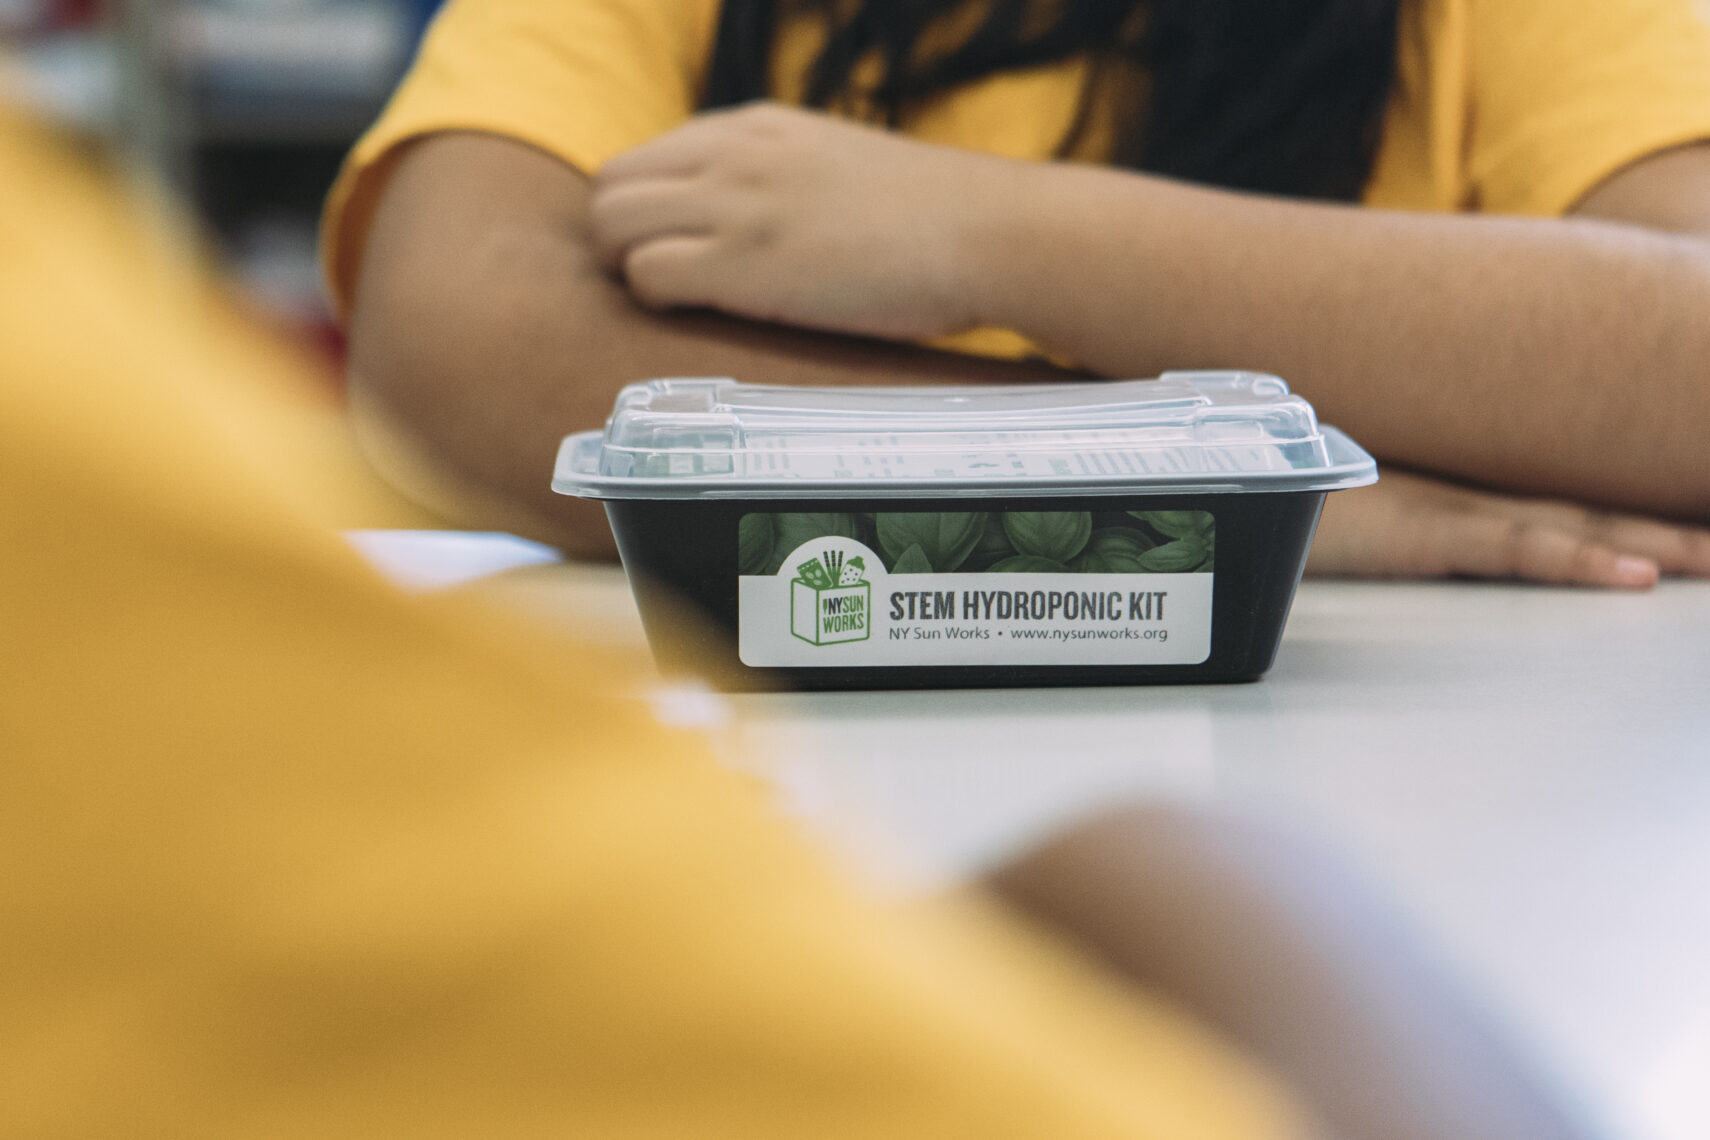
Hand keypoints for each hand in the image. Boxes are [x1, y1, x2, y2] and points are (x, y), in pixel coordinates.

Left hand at [589, 103, 1016, 339]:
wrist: (987, 232)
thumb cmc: (931, 217)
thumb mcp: (838, 163)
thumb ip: (783, 175)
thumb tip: (759, 221)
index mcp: (754, 126)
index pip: (646, 158)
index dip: (648, 215)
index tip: (676, 255)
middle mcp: (732, 154)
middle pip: (610, 187)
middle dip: (621, 242)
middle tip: (667, 288)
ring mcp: (734, 205)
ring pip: (612, 228)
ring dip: (630, 272)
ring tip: (686, 306)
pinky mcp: (743, 263)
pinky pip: (647, 276)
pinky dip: (657, 303)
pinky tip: (705, 319)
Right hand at [1307, 466, 1709, 587]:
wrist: (1229, 471)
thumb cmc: (1284, 494)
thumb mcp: (1361, 506)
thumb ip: (1409, 513)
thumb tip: (1431, 525)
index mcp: (1468, 486)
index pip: (1579, 495)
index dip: (1647, 506)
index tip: (1702, 523)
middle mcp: (1476, 489)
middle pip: (1601, 504)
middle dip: (1678, 521)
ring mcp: (1456, 508)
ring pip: (1583, 524)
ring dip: (1662, 543)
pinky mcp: (1427, 534)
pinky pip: (1519, 550)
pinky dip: (1582, 559)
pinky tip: (1637, 575)